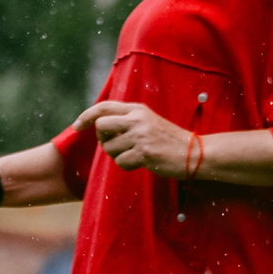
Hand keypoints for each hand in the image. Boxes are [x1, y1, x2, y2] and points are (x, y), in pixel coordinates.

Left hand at [75, 100, 195, 178]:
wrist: (195, 152)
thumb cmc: (169, 140)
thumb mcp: (148, 122)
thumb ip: (127, 121)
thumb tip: (100, 126)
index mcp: (138, 109)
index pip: (103, 107)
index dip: (86, 116)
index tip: (77, 126)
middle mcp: (137, 119)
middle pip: (100, 126)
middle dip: (102, 139)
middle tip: (115, 146)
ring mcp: (140, 135)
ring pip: (109, 148)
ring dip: (118, 156)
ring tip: (136, 155)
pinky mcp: (144, 152)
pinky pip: (120, 162)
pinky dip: (127, 166)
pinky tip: (142, 163)